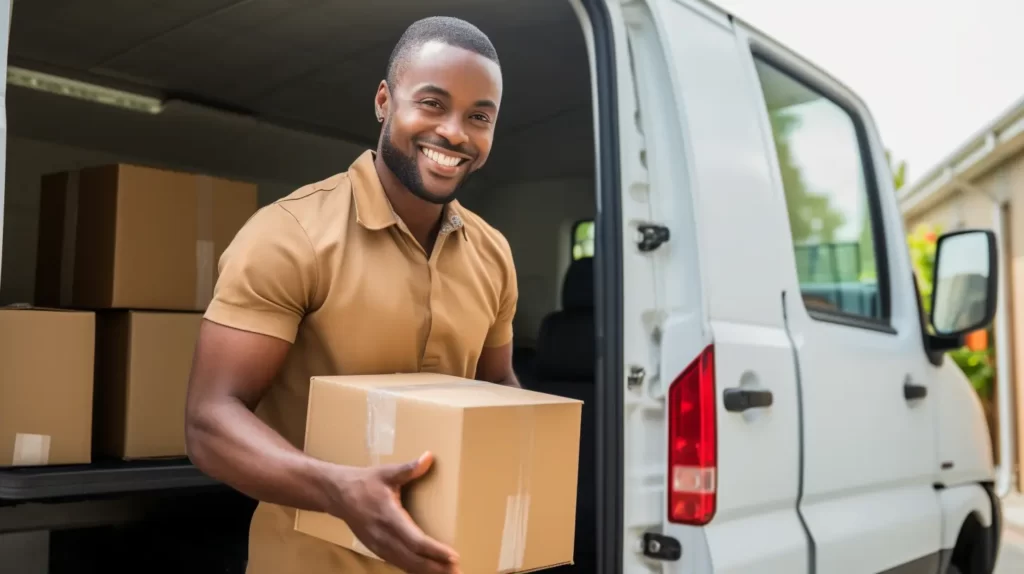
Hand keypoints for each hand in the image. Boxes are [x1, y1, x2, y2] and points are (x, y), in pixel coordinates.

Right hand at [330, 452, 459, 573]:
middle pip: (413, 559)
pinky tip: (429, 571)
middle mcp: (383, 536)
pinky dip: (414, 569)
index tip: (453, 555)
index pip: (415, 540)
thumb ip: (409, 469)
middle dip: (436, 567)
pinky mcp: (376, 549)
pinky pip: (398, 563)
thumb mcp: (386, 472)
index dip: (434, 550)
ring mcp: (378, 545)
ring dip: (427, 571)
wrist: (336, 494)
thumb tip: (429, 457)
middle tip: (459, 571)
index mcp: (389, 517)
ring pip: (406, 564)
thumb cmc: (364, 482)